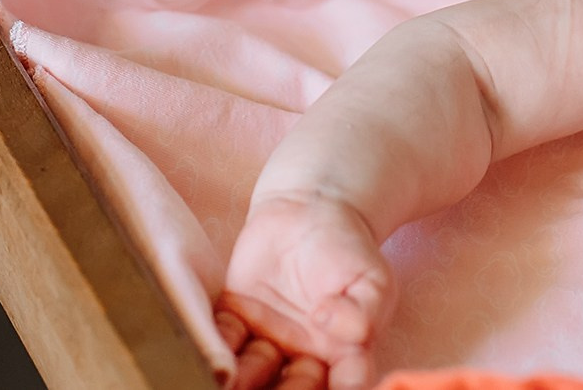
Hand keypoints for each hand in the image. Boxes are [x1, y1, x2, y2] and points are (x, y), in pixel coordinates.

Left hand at [220, 192, 391, 389]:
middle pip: (293, 388)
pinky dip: (215, 348)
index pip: (344, 386)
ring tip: (233, 384)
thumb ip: (362, 312)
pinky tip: (211, 355)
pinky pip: (225, 337)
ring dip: (243, 381)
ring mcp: (268, 338)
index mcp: (342, 354)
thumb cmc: (349, 249)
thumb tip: (326, 323)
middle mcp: (303, 355)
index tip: (326, 387)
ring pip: (253, 371)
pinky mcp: (237, 317)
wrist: (310, 210)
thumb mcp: (372, 280)